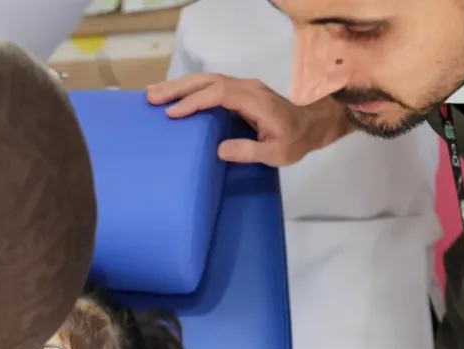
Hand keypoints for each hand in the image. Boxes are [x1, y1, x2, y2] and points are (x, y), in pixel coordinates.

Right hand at [146, 73, 343, 166]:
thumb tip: (219, 150)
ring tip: (153, 93)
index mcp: (255, 100)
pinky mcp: (239, 92)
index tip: (173, 113)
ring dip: (180, 86)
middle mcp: (247, 88)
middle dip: (178, 88)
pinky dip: (190, 89)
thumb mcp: (278, 153)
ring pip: (207, 80)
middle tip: (151, 96)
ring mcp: (243, 87)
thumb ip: (250, 151)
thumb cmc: (295, 141)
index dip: (194, 102)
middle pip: (208, 81)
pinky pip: (210, 85)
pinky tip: (174, 94)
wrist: (312, 125)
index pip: (219, 94)